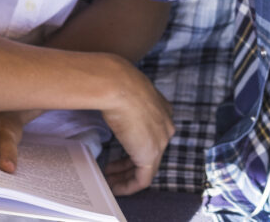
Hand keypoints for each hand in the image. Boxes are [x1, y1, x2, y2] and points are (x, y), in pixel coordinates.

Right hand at [99, 57, 174, 194]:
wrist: (117, 85)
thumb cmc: (115, 82)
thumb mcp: (123, 91)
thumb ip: (121, 100)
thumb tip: (104, 100)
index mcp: (162, 109)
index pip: (151, 134)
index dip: (134, 144)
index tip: (118, 150)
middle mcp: (166, 125)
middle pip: (149, 151)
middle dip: (128, 163)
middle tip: (111, 169)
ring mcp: (161, 141)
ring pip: (146, 167)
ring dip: (126, 176)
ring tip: (109, 180)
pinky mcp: (150, 155)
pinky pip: (142, 179)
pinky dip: (128, 186)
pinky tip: (115, 188)